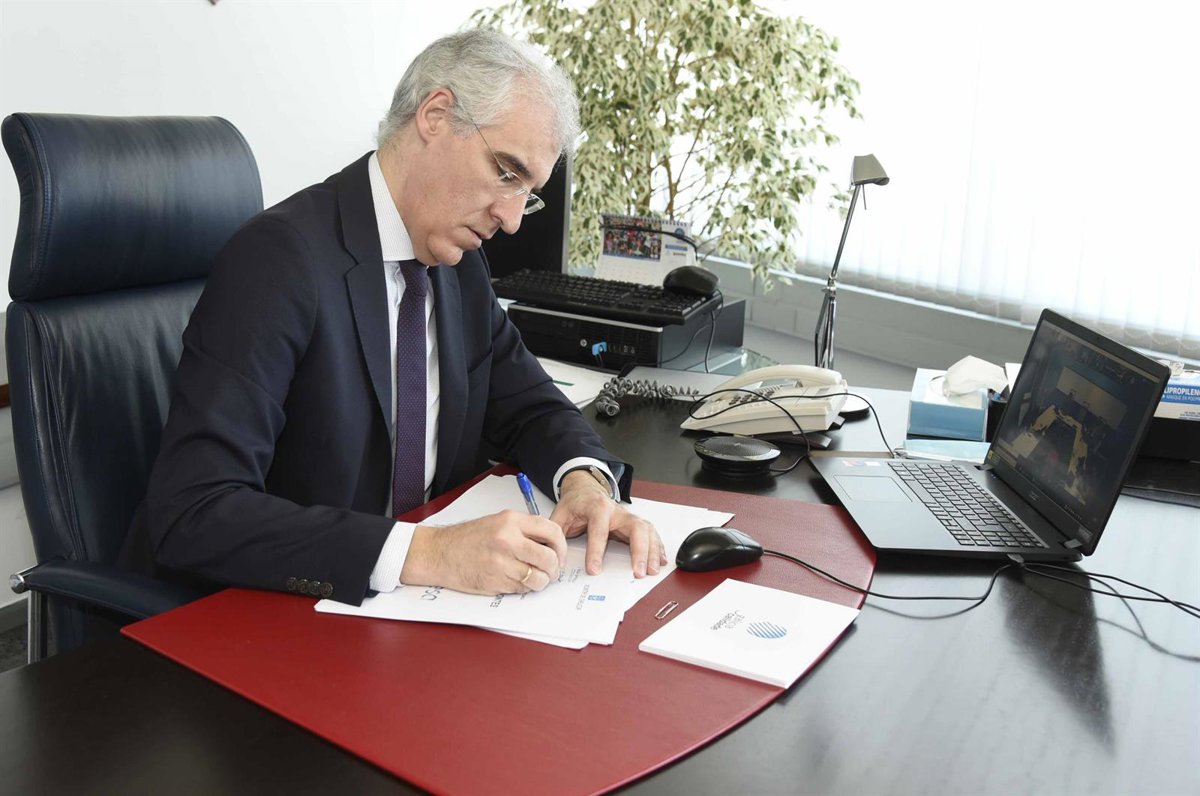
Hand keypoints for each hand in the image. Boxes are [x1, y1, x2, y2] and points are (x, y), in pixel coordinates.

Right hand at [400, 510, 566, 593]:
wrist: (439, 553)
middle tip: (551, 571)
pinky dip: (525, 588)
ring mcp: (501, 562)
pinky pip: (522, 588)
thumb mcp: (497, 522)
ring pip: (538, 578)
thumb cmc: (467, 538)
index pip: (552, 531)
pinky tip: (518, 581)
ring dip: (541, 582)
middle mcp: (508, 540)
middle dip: (554, 568)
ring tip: (536, 578)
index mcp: (511, 521)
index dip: (561, 546)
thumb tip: (551, 544)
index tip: (560, 553)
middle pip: (549, 558)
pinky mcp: (495, 582)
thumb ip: (523, 530)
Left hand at [550, 470, 666, 577]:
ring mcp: (628, 517)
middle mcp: (617, 511)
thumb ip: (556, 533)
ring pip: (647, 530)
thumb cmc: (575, 504)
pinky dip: (657, 547)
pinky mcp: (634, 523)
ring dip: (652, 551)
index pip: (599, 530)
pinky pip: (651, 533)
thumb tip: (555, 556)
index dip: (596, 551)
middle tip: (638, 572)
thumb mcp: (560, 515)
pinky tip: (660, 561)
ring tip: (652, 571)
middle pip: (635, 527)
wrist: (585, 491)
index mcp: (597, 507)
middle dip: (639, 551)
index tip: (594, 570)